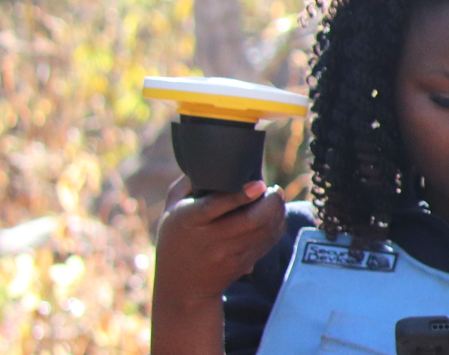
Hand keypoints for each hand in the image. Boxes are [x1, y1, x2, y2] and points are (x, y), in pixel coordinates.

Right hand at [153, 178, 285, 305]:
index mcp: (189, 221)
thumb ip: (186, 185)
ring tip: (276, 199)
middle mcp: (210, 239)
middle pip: (250, 220)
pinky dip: (277, 226)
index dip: (240, 195)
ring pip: (263, 231)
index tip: (259, 184)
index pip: (217, 207)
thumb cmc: (175, 239)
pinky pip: (267, 242)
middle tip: (274, 190)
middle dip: (271, 203)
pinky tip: (275, 215)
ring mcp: (228, 254)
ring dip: (277, 212)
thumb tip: (208, 161)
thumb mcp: (170, 210)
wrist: (182, 287)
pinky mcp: (243, 264)